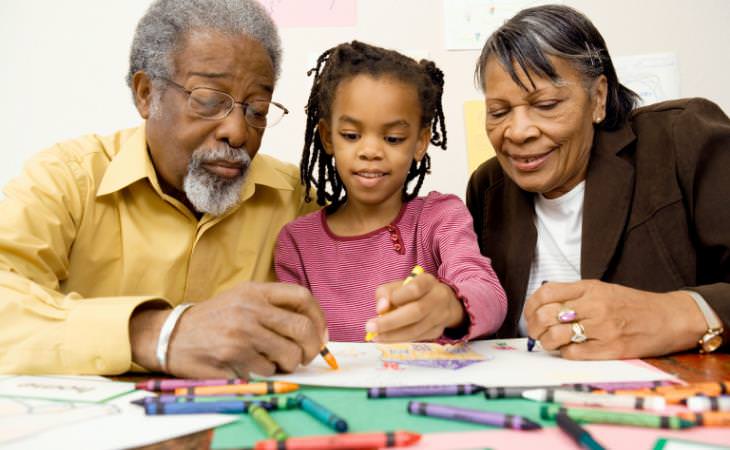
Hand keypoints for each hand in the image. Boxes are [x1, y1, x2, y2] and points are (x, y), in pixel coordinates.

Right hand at [130, 282, 326, 377]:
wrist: (172, 335)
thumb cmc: (214, 320)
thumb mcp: (242, 300)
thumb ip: (274, 308)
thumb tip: (315, 330)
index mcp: (256, 290)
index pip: (302, 297)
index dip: (319, 317)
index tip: (321, 334)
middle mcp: (251, 307)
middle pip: (302, 328)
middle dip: (312, 348)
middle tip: (307, 357)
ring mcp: (242, 331)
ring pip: (289, 354)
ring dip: (289, 364)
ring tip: (277, 362)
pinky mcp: (234, 354)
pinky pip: (268, 369)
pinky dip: (268, 372)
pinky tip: (254, 366)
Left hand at [366, 273, 464, 341]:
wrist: (443, 303)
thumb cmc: (414, 292)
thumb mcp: (400, 286)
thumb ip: (386, 293)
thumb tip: (380, 310)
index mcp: (427, 281)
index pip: (414, 289)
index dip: (397, 298)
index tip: (380, 308)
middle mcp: (438, 297)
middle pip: (416, 311)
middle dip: (391, 322)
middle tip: (371, 327)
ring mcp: (441, 316)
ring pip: (416, 329)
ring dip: (393, 335)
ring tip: (376, 336)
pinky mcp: (438, 331)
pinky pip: (417, 338)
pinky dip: (400, 340)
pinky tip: (387, 339)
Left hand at [524, 280, 706, 358]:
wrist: (670, 318)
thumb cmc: (632, 304)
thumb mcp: (602, 289)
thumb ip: (574, 294)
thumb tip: (541, 307)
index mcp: (589, 287)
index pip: (546, 292)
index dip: (530, 305)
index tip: (531, 314)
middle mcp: (594, 305)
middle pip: (546, 315)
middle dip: (534, 327)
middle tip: (537, 332)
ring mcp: (603, 328)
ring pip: (556, 336)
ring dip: (547, 342)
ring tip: (551, 342)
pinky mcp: (611, 349)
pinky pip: (573, 353)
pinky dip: (565, 353)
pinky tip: (570, 349)